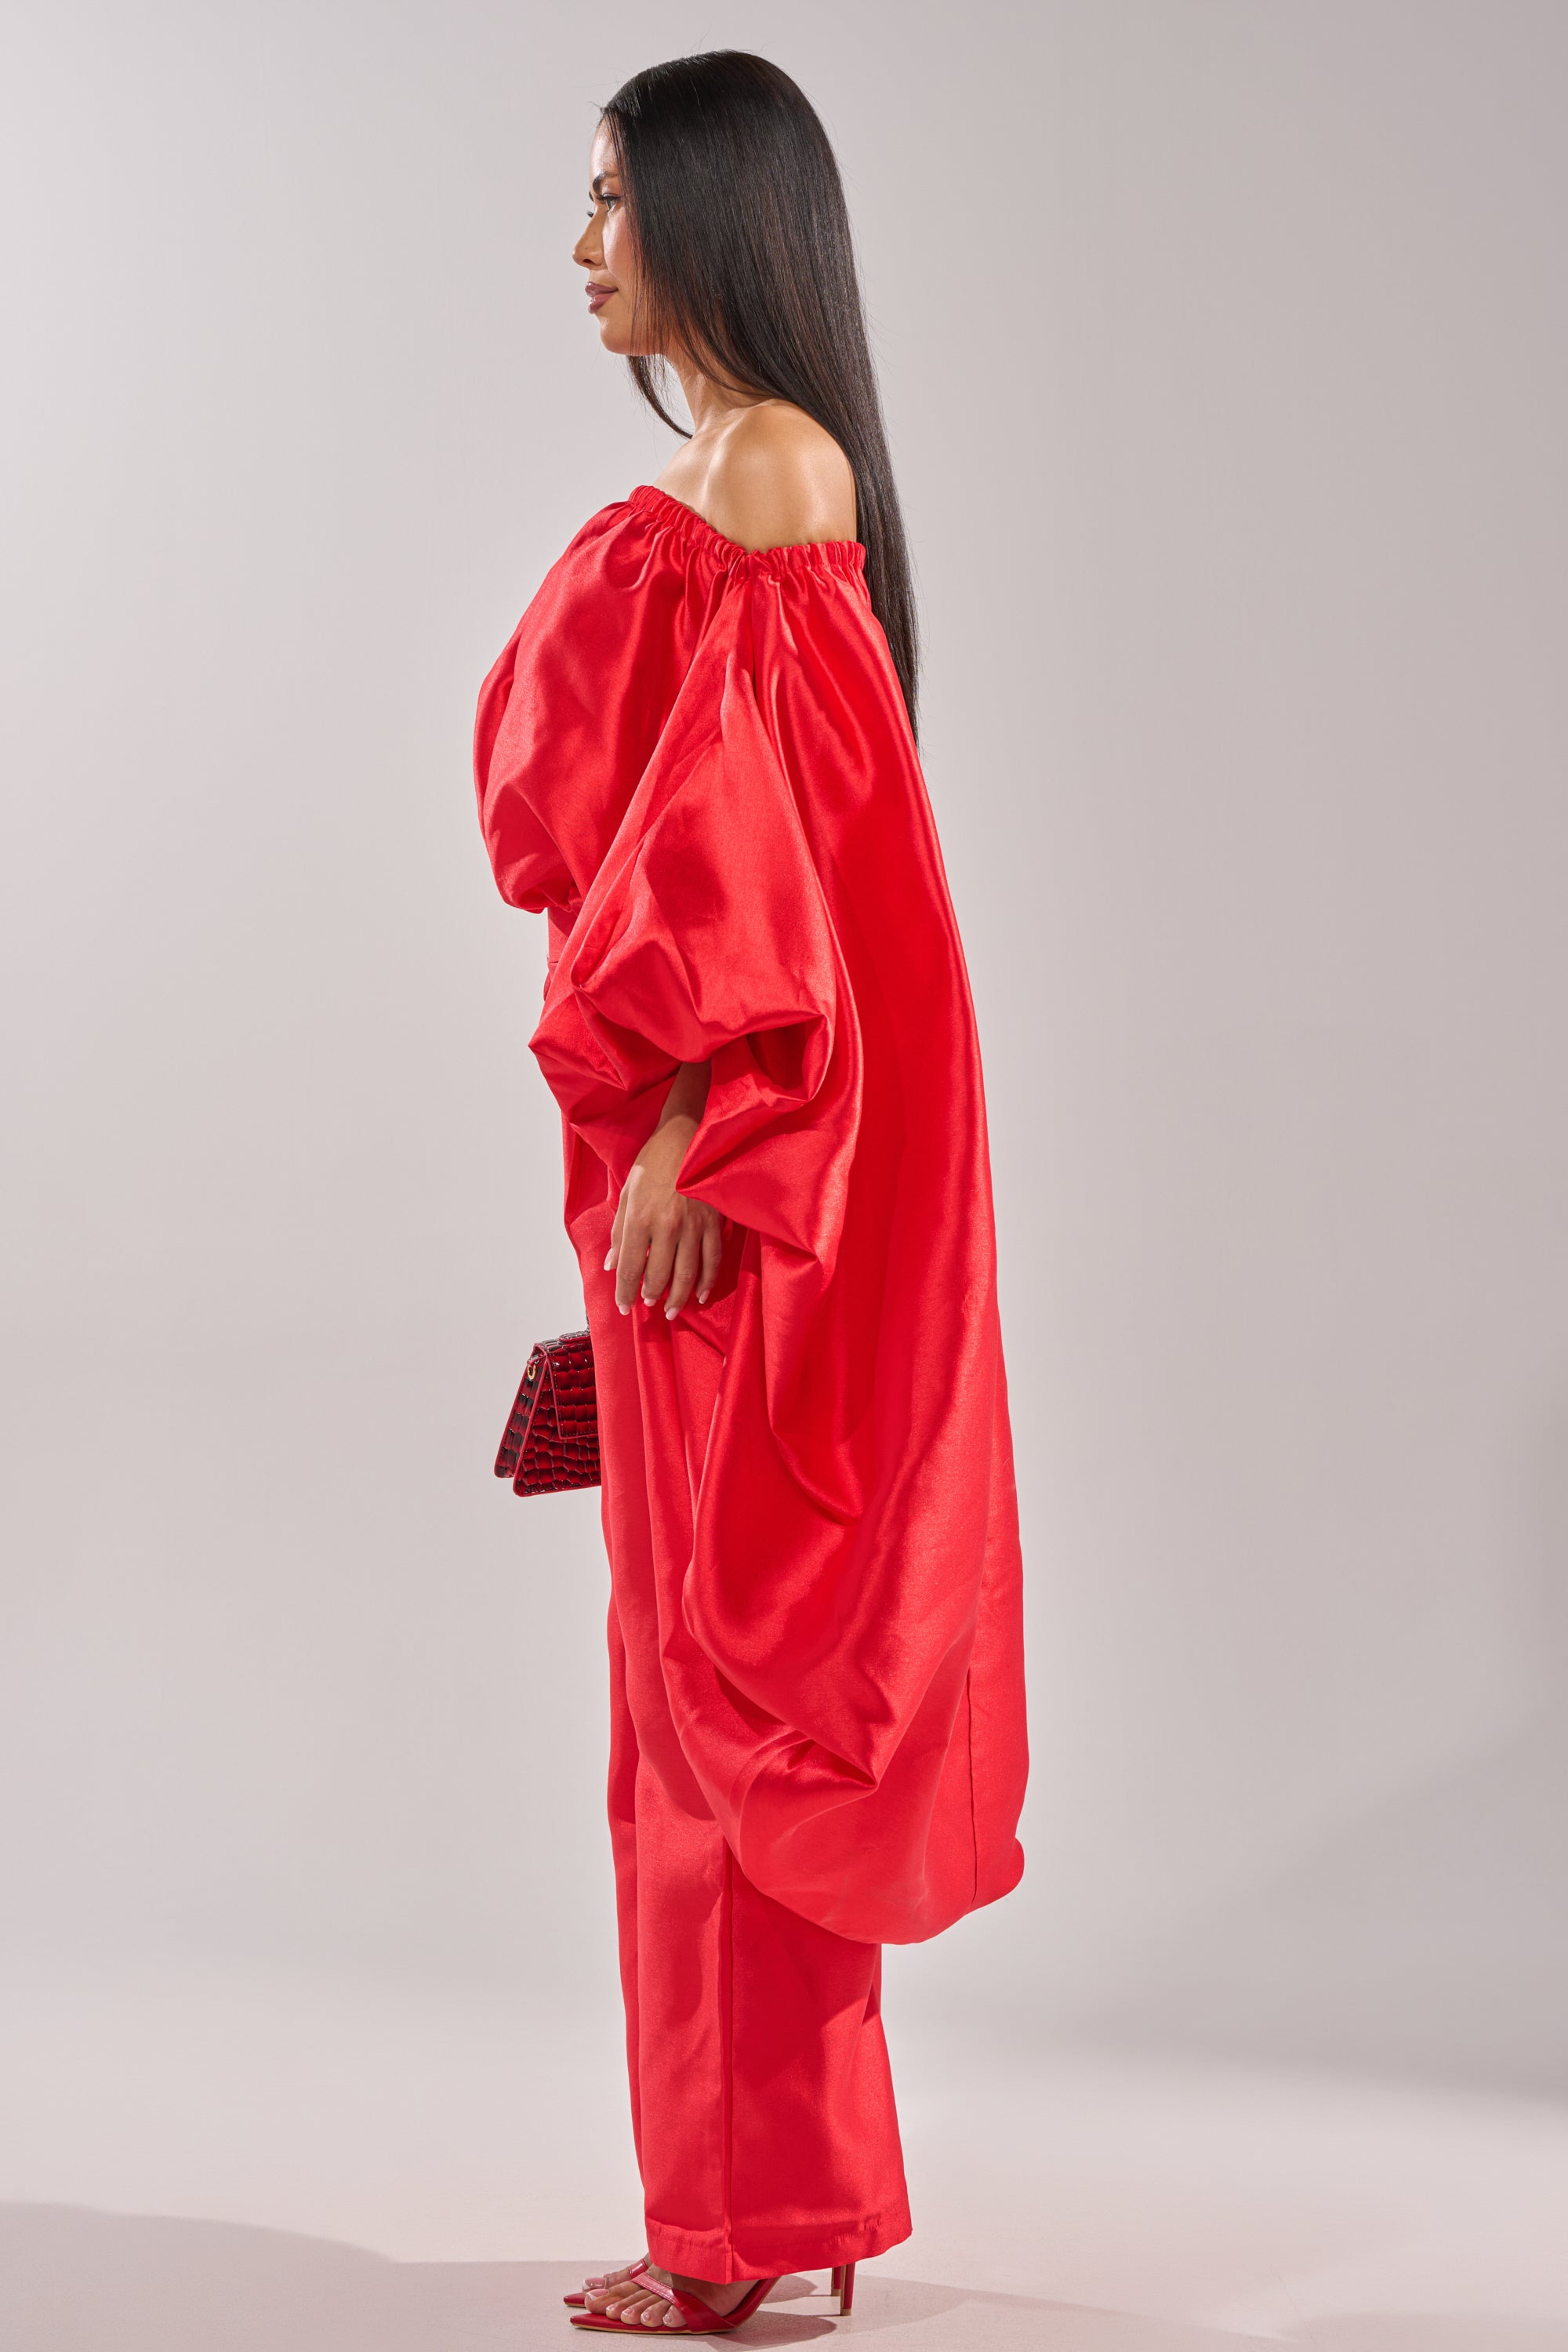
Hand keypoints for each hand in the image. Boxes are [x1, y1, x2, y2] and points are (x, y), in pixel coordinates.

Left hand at [605, 1070, 722, 1318]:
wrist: (686, 1136)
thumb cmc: (652, 1162)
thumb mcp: (627, 1194)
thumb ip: (620, 1232)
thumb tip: (613, 1264)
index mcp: (639, 1219)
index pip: (631, 1268)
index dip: (626, 1292)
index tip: (624, 1306)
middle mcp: (666, 1226)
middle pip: (659, 1275)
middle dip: (651, 1295)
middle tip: (649, 1305)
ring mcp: (693, 1226)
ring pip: (687, 1274)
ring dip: (678, 1297)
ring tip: (671, 1309)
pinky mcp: (713, 1222)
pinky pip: (712, 1260)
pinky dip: (707, 1281)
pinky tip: (701, 1295)